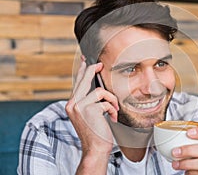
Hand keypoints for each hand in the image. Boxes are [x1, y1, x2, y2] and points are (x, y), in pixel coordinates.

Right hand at [65, 58, 118, 173]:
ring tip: (114, 110)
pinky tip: (112, 118)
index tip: (85, 61)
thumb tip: (98, 88)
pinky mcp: (88, 109)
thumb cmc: (96, 132)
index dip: (82, 71)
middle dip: (93, 70)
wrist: (95, 148)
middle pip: (84, 80)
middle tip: (100, 65)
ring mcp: (79, 106)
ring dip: (111, 100)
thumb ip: (90, 101)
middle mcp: (72, 104)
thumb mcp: (90, 115)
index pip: (77, 84)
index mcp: (72, 105)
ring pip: (100, 91)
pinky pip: (106, 102)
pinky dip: (112, 109)